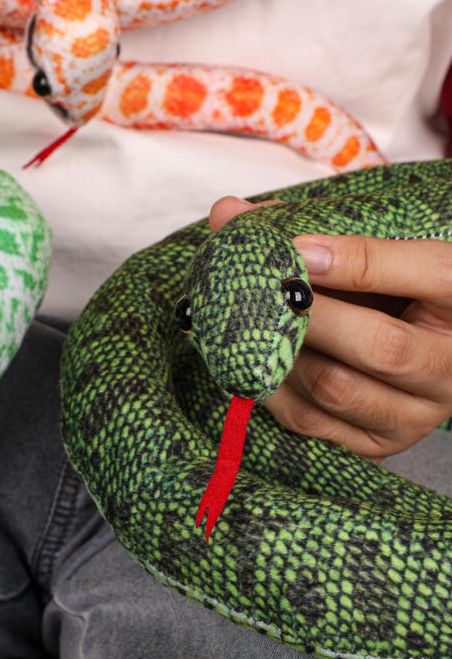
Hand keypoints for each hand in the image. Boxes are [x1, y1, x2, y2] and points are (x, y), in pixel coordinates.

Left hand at [209, 196, 451, 459]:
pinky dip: (269, 389)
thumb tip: (227, 214)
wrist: (408, 355)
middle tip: (261, 292)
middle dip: (309, 316)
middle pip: (380, 347)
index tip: (296, 249)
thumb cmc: (385, 292)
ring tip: (248, 324)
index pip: (430, 273)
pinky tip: (250, 359)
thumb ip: (310, 228)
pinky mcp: (376, 444)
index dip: (357, 261)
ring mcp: (416, 414)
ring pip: (337, 388)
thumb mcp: (371, 252)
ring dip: (282, 354)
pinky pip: (311, 422)